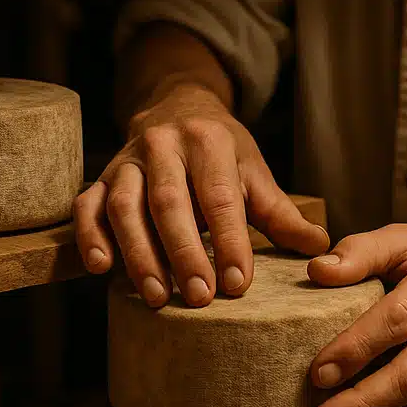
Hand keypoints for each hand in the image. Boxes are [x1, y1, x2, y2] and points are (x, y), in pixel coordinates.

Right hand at [73, 83, 328, 306]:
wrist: (176, 107)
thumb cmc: (222, 153)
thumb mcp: (254, 173)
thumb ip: (281, 214)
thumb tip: (319, 249)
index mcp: (209, 142)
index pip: (219, 197)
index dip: (229, 242)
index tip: (238, 284)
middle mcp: (163, 145)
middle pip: (169, 203)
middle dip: (184, 254)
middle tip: (199, 298)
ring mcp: (127, 161)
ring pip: (125, 207)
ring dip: (139, 254)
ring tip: (157, 297)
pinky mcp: (101, 178)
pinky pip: (87, 206)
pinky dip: (91, 236)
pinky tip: (102, 268)